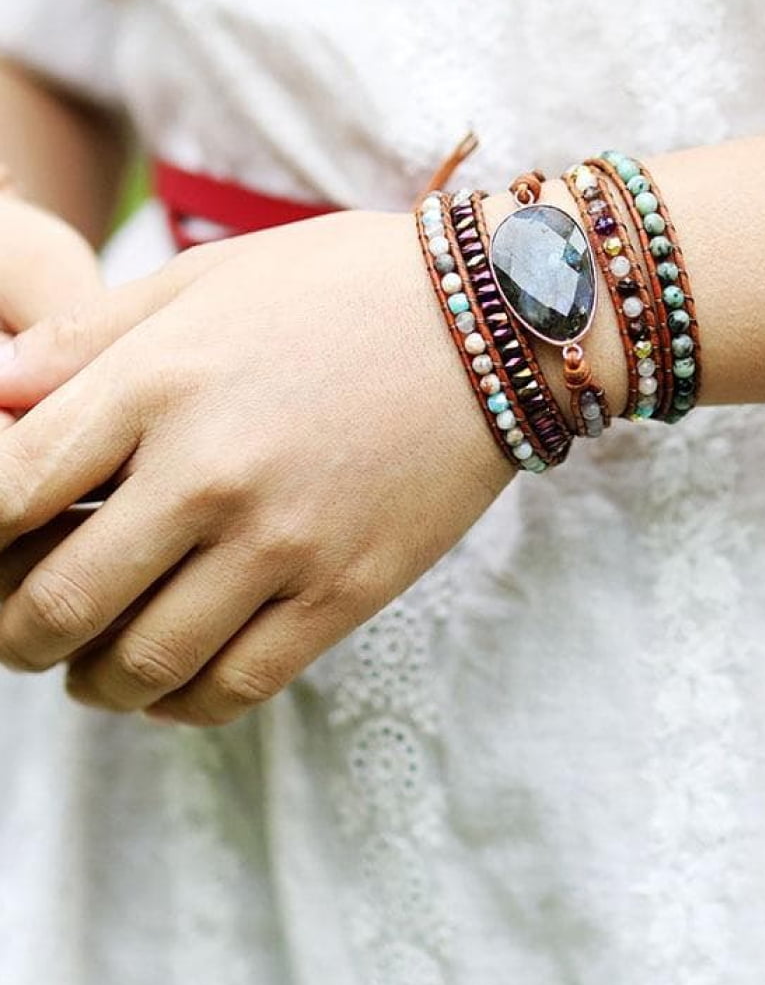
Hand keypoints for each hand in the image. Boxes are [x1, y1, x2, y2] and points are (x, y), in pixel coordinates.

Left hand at [0, 212, 513, 724]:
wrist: (496, 317)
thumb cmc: (339, 287)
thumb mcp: (204, 280)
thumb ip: (85, 339)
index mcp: (160, 382)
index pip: (5, 493)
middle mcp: (211, 473)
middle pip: (56, 602)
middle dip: (12, 630)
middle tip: (20, 622)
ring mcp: (284, 543)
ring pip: (140, 665)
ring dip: (88, 680)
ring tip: (86, 662)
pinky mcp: (348, 592)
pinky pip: (234, 687)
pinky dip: (177, 703)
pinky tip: (168, 678)